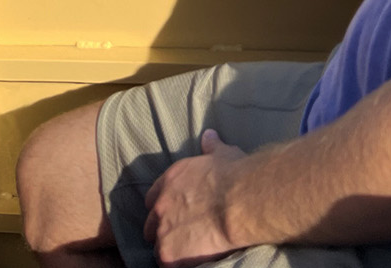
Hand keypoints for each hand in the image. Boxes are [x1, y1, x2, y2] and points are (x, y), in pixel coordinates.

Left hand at [144, 130, 249, 267]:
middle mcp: (160, 205)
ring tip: (188, 252)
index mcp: (170, 180)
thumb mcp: (222, 154)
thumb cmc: (234, 175)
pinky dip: (178, 265)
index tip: (175, 213)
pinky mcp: (168, 254)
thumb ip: (211, 146)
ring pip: (158, 247)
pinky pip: (166, 265)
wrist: (239, 200)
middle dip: (163, 230)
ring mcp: (162, 230)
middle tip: (181, 235)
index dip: (164, 207)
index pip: (153, 198)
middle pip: (151, 224)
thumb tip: (209, 135)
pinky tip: (192, 262)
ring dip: (170, 249)